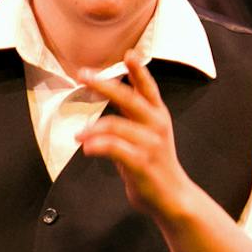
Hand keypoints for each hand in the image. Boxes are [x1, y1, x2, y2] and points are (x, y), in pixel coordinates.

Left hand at [73, 56, 195, 218]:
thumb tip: (111, 93)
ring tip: (79, 135)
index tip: (129, 53)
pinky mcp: (141, 162)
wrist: (173, 198)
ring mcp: (150, 144)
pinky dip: (98, 146)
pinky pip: (115, 148)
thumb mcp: (146, 135)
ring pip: (115, 125)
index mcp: (158, 116)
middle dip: (104, 84)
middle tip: (83, 75)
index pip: (148, 88)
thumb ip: (131, 115)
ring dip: (93, 128)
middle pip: (128, 97)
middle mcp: (156, 125)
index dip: (139, 69)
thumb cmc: (154, 165)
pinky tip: (86, 148)